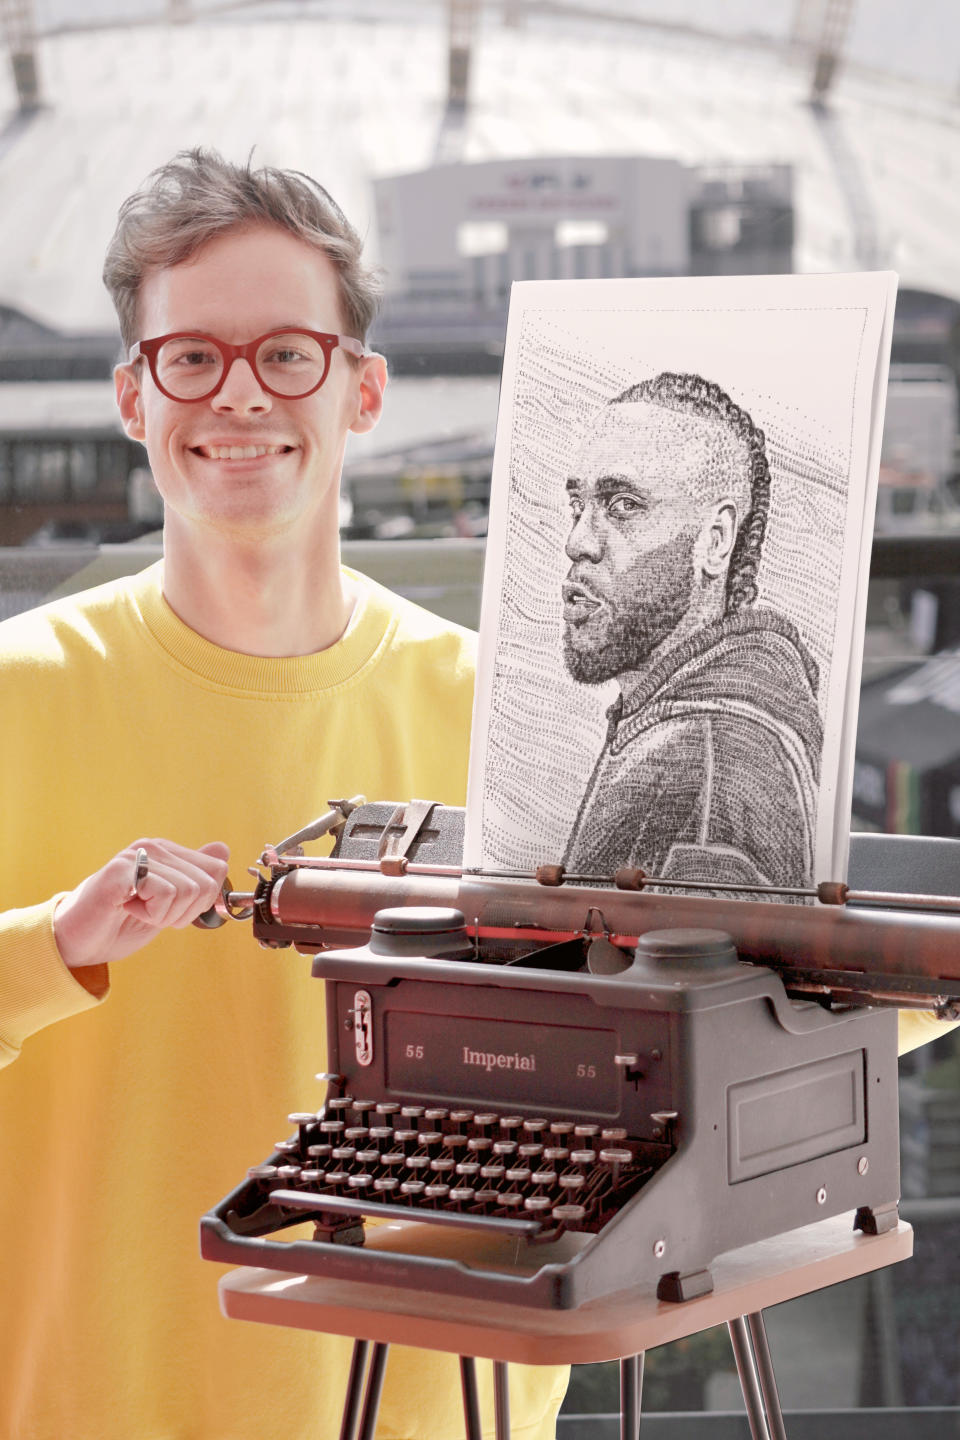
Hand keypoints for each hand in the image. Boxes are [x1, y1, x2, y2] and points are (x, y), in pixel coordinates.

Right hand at [53, 839, 229, 970]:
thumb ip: (194, 878)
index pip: (216, 870)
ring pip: (186, 891)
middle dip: (184, 912)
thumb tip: (222, 850)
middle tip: (151, 913)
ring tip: (137, 910)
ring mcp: (136, 856)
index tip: (172, 911)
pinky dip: (151, 913)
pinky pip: (163, 893)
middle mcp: (153, 847)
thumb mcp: (168, 905)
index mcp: (168, 852)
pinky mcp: (121, 871)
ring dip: (164, 915)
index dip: (201, 902)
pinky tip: (127, 907)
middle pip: (205, 883)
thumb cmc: (121, 923)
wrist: (78, 941)